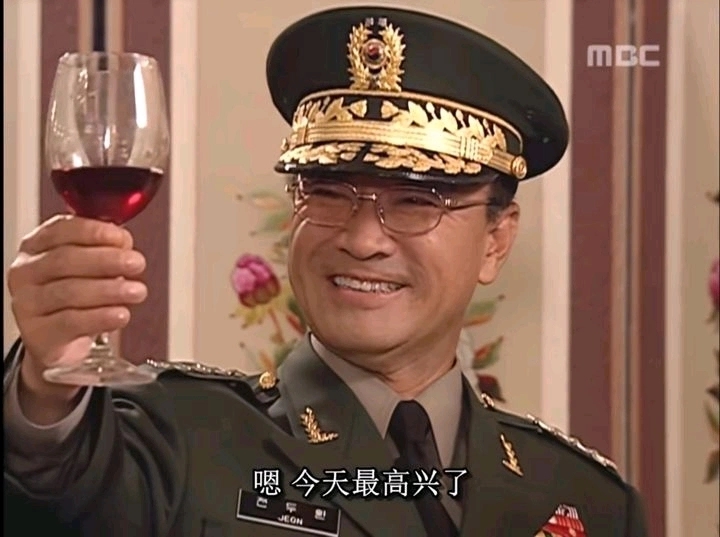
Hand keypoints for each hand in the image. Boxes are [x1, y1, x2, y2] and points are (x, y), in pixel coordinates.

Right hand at [7, 215, 147, 406]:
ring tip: (137, 291)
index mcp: (37, 246)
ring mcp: (27, 304)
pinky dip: (101, 317)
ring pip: (70, 292)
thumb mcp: (90, 267)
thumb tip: (124, 242)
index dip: (94, 232)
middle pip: (66, 260)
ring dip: (110, 290)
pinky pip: (71, 322)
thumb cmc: (78, 296)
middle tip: (137, 263)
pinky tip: (121, 314)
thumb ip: (105, 249)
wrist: (60, 341)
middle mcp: (26, 272)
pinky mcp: (37, 334)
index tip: (122, 238)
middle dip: (107, 260)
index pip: (61, 230)